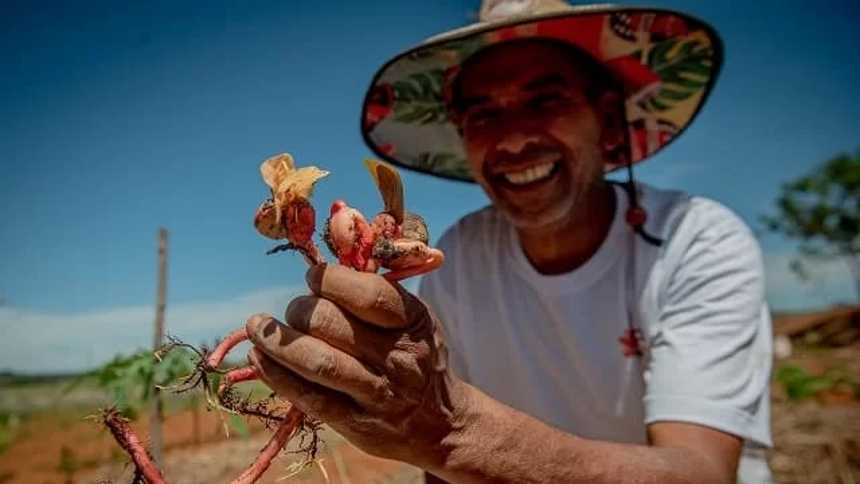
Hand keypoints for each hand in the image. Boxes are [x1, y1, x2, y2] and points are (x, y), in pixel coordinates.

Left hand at [245, 263, 469, 469]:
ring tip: (257, 328)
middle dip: (301, 310)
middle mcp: (399, 357)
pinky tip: (259, 358)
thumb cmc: (416, 356)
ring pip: (317, 362)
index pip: (369, 293)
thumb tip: (323, 262)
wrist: (441, 424)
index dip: (331, 280)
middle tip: (294, 311)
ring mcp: (378, 393)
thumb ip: (377, 293)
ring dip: (278, 342)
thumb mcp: (415, 319)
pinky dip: (277, 374)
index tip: (313, 277)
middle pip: (333, 325)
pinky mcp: (356, 423)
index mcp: (415, 321)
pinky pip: (310, 396)